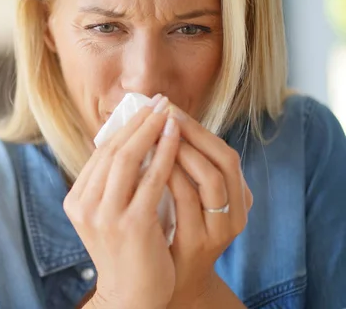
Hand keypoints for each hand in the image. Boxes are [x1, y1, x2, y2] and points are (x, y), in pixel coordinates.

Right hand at [64, 96, 178, 308]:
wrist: (132, 298)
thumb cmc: (126, 253)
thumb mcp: (109, 216)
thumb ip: (112, 185)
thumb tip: (131, 142)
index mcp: (76, 201)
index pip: (100, 154)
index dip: (123, 127)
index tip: (143, 108)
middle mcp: (85, 206)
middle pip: (111, 151)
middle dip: (137, 121)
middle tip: (157, 100)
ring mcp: (105, 215)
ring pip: (127, 159)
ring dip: (150, 130)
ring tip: (167, 110)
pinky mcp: (131, 225)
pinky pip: (151, 179)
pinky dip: (164, 153)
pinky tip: (176, 136)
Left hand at [165, 105, 252, 306]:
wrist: (168, 282)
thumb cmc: (172, 232)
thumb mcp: (185, 198)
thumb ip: (182, 168)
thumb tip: (161, 125)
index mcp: (239, 198)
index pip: (226, 153)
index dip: (199, 128)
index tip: (170, 108)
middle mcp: (237, 212)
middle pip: (225, 161)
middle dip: (193, 133)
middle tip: (164, 112)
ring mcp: (219, 230)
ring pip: (211, 180)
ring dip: (183, 151)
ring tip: (157, 131)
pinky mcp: (198, 243)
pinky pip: (187, 202)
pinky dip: (170, 176)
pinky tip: (149, 163)